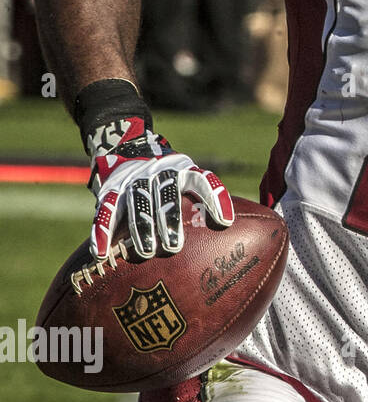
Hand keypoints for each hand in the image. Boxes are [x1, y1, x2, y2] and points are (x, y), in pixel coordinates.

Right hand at [88, 117, 233, 258]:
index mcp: (184, 169)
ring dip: (141, 228)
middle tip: (174, 247)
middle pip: (165, 194)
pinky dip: (102, 231)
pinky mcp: (110, 190)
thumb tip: (231, 230)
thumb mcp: (187, 178)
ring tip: (145, 252)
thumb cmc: (169, 179)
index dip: (215, 198)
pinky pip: (106, 210)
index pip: (202, 180)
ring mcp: (133, 180)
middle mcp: (159, 172)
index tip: (225, 221)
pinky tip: (101, 253)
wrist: (127, 148)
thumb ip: (204, 200)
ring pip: (137, 203)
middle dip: (169, 220)